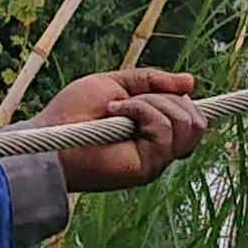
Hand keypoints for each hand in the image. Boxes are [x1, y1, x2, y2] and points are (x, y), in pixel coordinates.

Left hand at [40, 68, 206, 195]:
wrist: (50, 135)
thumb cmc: (74, 111)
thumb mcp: (117, 83)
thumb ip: (152, 82)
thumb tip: (191, 81)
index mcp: (154, 132)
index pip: (195, 122)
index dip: (187, 102)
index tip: (167, 89)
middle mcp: (159, 149)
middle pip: (197, 123)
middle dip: (168, 97)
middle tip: (132, 99)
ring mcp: (155, 160)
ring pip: (186, 125)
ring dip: (152, 103)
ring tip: (119, 108)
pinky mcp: (147, 166)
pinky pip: (165, 131)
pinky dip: (142, 111)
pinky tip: (115, 113)